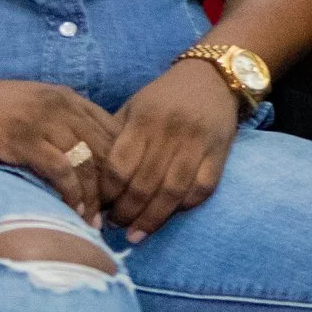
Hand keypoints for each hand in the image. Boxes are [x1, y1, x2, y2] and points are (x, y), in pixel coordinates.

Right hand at [0, 75, 117, 223]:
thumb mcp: (30, 109)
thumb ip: (58, 126)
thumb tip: (82, 161)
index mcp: (67, 97)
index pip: (113, 130)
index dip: (122, 164)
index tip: (120, 193)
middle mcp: (61, 105)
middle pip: (107, 147)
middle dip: (114, 185)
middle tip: (113, 215)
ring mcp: (42, 121)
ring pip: (87, 161)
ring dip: (94, 197)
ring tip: (94, 223)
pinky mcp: (22, 139)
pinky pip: (60, 170)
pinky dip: (71, 194)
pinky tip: (71, 213)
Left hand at [101, 60, 243, 241]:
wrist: (213, 77)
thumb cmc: (165, 96)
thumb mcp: (134, 107)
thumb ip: (115, 136)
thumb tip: (90, 175)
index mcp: (144, 119)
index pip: (119, 166)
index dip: (107, 193)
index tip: (98, 208)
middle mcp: (170, 131)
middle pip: (144, 184)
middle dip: (126, 213)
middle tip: (115, 227)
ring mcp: (197, 143)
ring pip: (172, 192)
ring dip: (152, 219)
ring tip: (137, 234)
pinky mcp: (220, 152)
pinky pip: (202, 188)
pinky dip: (185, 206)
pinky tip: (171, 215)